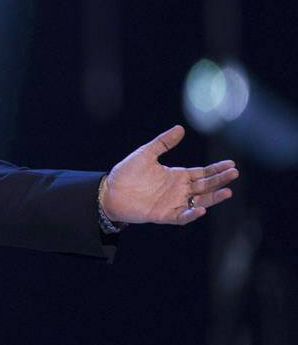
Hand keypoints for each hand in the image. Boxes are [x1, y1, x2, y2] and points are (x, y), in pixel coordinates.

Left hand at [101, 124, 237, 225]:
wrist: (109, 191)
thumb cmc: (127, 172)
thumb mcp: (146, 153)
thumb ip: (163, 143)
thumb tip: (180, 128)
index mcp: (177, 175)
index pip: (202, 173)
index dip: (217, 169)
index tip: (231, 164)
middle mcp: (179, 190)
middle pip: (205, 186)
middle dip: (220, 180)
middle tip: (234, 173)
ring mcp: (173, 203)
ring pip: (200, 201)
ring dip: (213, 198)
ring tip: (227, 191)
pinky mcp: (164, 214)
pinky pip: (182, 216)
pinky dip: (192, 213)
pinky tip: (201, 208)